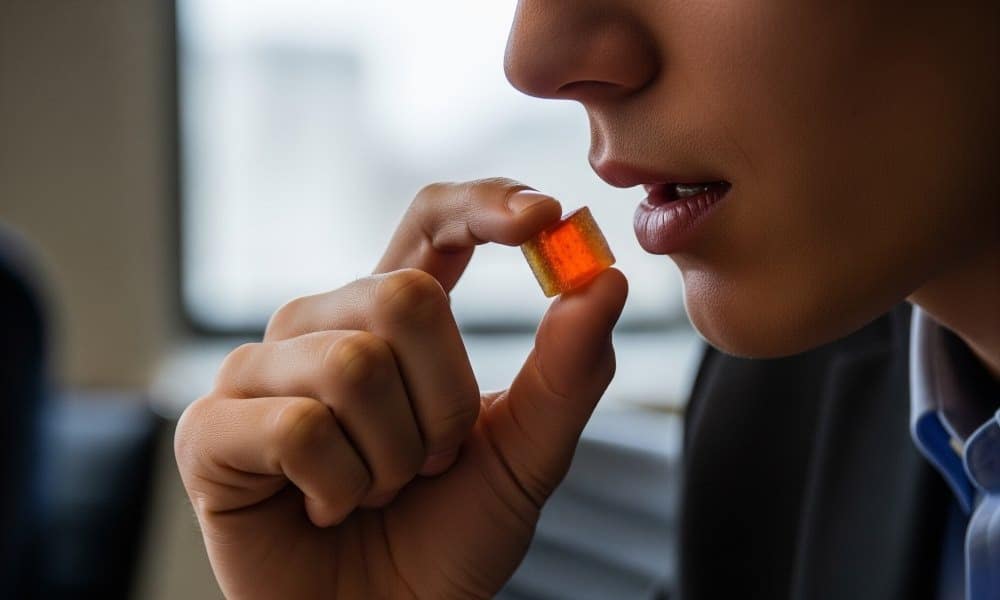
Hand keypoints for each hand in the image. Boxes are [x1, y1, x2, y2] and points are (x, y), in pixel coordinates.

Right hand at [174, 178, 628, 598]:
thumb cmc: (449, 538)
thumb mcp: (527, 456)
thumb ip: (567, 372)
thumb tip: (604, 279)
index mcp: (391, 319)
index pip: (431, 221)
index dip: (483, 204)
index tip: (544, 219)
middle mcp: (319, 327)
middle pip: (402, 296)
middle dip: (445, 403)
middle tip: (429, 462)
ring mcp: (258, 373)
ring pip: (352, 365)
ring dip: (394, 458)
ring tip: (376, 491)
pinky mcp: (209, 429)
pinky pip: (298, 427)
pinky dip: (339, 488)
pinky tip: (324, 509)